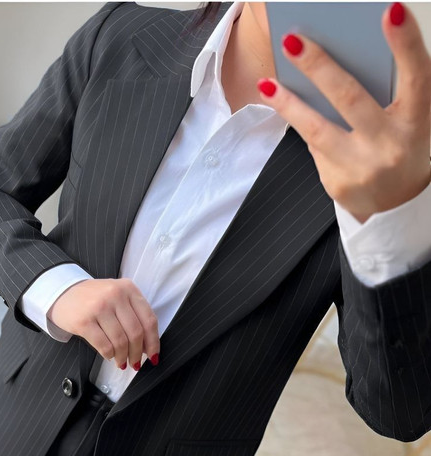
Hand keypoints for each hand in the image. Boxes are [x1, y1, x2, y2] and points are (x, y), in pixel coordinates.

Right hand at [47, 278, 160, 369]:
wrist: (62, 293)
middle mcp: (115, 294)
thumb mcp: (117, 297)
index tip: (153, 355)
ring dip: (123, 356)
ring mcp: (98, 307)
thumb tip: (148, 346)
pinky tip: (109, 355)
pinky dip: (109, 355)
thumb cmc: (93, 299)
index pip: (149, 319)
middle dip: (138, 353)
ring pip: (120, 341)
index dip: (153, 342)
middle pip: (136, 333)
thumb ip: (134, 315)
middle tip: (135, 363)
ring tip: (121, 361)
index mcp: (128, 288)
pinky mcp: (84, 321)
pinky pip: (104, 346)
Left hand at [257, 1, 430, 223]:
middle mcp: (391, 144)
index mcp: (416, 120)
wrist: (395, 208)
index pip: (417, 75)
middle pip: (350, 98)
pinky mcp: (338, 183)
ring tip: (267, 83)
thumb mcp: (407, 121)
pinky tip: (284, 105)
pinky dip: (302, 125)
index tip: (391, 9)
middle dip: (319, 66)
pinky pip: (314, 146)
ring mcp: (362, 167)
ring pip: (317, 129)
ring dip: (288, 103)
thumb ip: (386, 93)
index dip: (406, 43)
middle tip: (292, 41)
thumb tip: (338, 59)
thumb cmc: (399, 150)